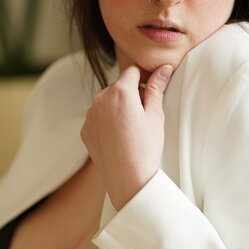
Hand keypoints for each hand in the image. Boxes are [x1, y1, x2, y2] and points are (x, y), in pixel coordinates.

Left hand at [80, 62, 172, 209]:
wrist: (128, 180)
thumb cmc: (146, 148)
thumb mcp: (155, 115)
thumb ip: (157, 88)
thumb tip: (163, 67)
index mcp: (120, 91)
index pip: (132, 71)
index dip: (144, 77)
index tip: (152, 88)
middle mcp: (100, 99)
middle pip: (118, 87)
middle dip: (131, 94)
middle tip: (144, 115)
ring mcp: (90, 116)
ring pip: (107, 103)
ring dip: (118, 108)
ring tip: (131, 129)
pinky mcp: (85, 130)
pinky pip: (98, 118)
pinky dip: (107, 122)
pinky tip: (119, 138)